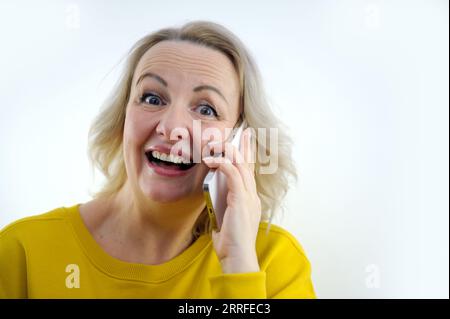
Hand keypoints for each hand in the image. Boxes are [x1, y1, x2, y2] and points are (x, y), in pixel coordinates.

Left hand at [203, 128, 261, 273]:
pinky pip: (233, 174)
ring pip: (241, 165)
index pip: (248, 174)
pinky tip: (211, 160)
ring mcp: (249, 197)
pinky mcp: (242, 200)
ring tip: (215, 144)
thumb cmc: (230, 245)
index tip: (244, 142)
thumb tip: (213, 209)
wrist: (237, 258)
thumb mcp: (224, 223)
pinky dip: (222, 164)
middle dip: (245, 146)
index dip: (246, 157)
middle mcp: (252, 196)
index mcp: (249, 201)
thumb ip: (221, 212)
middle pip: (249, 164)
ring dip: (228, 152)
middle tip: (243, 132)